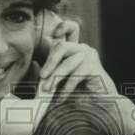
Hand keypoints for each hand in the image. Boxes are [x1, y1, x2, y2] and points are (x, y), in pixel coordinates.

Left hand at [35, 15, 134, 133]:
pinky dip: (66, 89)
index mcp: (74, 49)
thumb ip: (48, 73)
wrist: (100, 107)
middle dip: (50, 62)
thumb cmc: (78, 94)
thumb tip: (34, 63)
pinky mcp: (94, 67)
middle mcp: (82, 49)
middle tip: (42, 77)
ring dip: (55, 79)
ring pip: (67, 64)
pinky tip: (60, 99)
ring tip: (47, 92)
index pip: (70, 29)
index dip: (62, 27)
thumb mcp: (59, 82)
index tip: (52, 35)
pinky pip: (75, 76)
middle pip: (62, 46)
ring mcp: (90, 56)